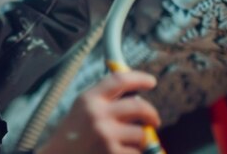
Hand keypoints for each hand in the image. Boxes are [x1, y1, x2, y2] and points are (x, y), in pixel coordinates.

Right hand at [37, 71, 160, 153]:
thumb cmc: (73, 132)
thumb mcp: (82, 107)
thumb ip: (104, 98)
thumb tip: (135, 93)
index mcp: (90, 99)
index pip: (119, 80)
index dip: (139, 78)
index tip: (151, 82)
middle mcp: (98, 115)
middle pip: (139, 107)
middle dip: (152, 114)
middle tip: (153, 120)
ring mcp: (106, 136)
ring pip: (141, 133)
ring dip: (141, 139)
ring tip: (130, 142)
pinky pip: (136, 152)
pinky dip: (133, 153)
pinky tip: (120, 152)